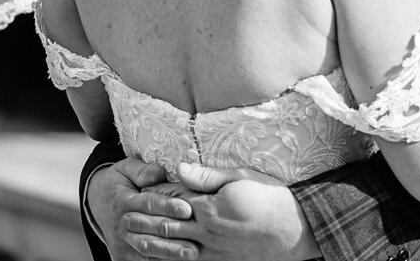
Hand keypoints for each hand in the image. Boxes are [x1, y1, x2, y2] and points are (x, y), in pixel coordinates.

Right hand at [87, 157, 196, 260]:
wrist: (97, 201)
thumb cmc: (119, 182)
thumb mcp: (126, 168)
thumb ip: (143, 170)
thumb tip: (159, 172)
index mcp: (122, 201)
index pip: (148, 204)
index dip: (168, 207)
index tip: (187, 210)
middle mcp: (121, 225)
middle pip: (149, 232)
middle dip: (173, 236)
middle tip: (194, 240)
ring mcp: (121, 244)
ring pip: (147, 250)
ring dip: (169, 253)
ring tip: (191, 254)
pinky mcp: (123, 257)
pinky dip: (161, 260)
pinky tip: (179, 260)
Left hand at [140, 161, 319, 260]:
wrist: (295, 231)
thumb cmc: (270, 198)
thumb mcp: (241, 178)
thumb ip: (206, 176)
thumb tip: (179, 168)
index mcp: (210, 208)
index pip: (174, 199)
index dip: (156, 193)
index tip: (140, 189)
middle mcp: (207, 232)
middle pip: (167, 225)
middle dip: (144, 221)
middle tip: (124, 217)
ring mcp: (213, 252)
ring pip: (173, 250)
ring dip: (150, 244)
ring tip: (132, 238)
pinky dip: (171, 260)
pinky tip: (160, 257)